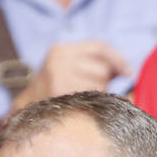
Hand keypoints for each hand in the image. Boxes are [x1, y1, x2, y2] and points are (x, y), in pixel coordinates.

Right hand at [12, 41, 130, 110]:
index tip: (129, 73)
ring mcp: (58, 75)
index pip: (99, 47)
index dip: (118, 59)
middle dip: (104, 81)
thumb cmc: (56, 90)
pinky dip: (94, 103)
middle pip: (102, 69)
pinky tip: (82, 106)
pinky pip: (92, 97)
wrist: (27, 109)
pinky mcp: (60, 92)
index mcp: (61, 50)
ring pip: (100, 84)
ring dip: (99, 94)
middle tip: (89, 90)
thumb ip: (94, 64)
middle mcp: (59, 59)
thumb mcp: (69, 68)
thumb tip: (127, 71)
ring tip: (81, 98)